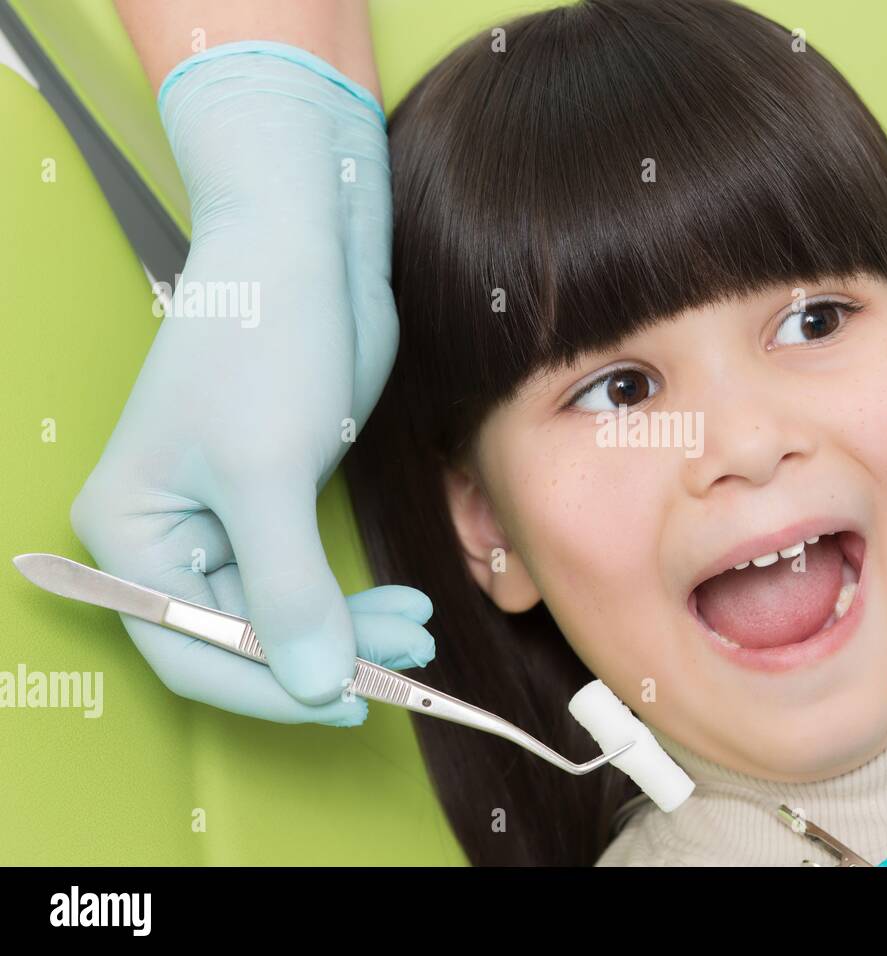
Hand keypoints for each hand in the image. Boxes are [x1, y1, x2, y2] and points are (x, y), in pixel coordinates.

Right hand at [70, 43, 422, 724]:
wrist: (307, 253)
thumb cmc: (263, 342)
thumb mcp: (268, 474)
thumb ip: (287, 589)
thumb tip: (312, 687)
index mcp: (130, 534)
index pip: (189, 649)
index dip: (268, 687)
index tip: (347, 703)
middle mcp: (165, 536)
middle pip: (240, 639)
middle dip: (324, 657)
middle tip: (406, 667)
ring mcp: (223, 519)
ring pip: (284, 614)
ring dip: (352, 633)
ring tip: (418, 634)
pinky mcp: (276, 499)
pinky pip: (309, 578)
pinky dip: (356, 600)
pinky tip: (405, 605)